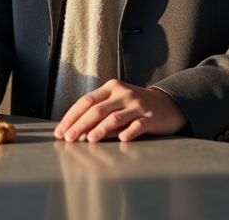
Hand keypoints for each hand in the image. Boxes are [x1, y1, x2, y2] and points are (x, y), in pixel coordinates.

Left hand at [54, 80, 186, 142]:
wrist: (167, 104)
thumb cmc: (135, 105)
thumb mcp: (116, 100)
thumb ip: (99, 110)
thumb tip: (74, 129)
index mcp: (111, 88)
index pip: (86, 101)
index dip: (71, 116)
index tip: (61, 131)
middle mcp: (122, 94)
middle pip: (97, 109)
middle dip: (80, 125)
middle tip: (69, 138)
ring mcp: (137, 105)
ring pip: (115, 117)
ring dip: (101, 129)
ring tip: (90, 140)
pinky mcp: (150, 117)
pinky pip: (138, 125)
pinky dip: (129, 132)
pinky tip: (122, 139)